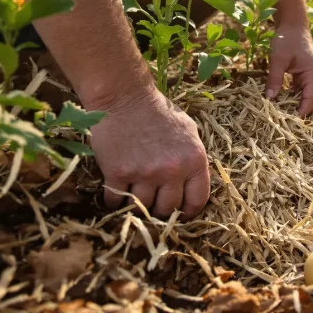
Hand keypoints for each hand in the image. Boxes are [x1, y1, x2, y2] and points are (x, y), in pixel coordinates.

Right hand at [89, 86, 210, 219]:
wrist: (124, 98)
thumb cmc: (158, 112)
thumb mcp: (188, 131)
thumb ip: (193, 158)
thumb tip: (194, 182)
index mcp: (194, 160)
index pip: (197, 200)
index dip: (189, 211)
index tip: (181, 214)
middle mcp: (172, 170)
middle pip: (168, 208)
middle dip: (162, 210)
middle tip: (154, 204)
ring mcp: (144, 173)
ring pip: (143, 207)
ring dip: (138, 205)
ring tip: (134, 195)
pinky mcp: (118, 173)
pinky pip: (116, 200)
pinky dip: (115, 200)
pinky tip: (116, 190)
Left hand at [265, 25, 312, 116]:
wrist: (293, 25)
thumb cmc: (286, 40)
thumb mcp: (277, 59)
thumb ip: (274, 79)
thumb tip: (269, 99)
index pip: (311, 100)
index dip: (301, 112)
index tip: (288, 121)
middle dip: (302, 112)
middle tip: (286, 122)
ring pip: (310, 97)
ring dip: (299, 105)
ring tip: (284, 114)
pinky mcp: (309, 75)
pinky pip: (305, 91)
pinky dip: (296, 98)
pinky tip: (283, 102)